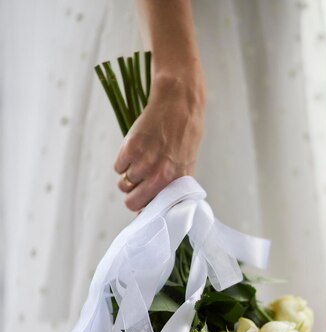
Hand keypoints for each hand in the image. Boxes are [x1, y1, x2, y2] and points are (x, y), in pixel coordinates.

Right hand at [114, 73, 205, 211]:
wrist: (178, 106)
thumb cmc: (184, 137)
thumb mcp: (185, 168)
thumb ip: (171, 188)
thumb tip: (153, 207)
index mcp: (173, 184)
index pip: (149, 209)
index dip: (144, 205)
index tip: (144, 200)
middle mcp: (158, 176)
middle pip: (131, 201)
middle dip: (132, 195)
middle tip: (137, 183)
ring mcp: (143, 162)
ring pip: (123, 183)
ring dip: (128, 175)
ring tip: (140, 160)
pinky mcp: (130, 148)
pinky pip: (118, 166)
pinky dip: (123, 161)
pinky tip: (135, 150)